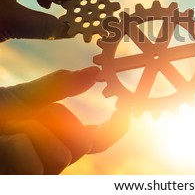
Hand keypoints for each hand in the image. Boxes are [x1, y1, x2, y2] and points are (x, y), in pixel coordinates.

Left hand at [0, 67, 129, 173]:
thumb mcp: (27, 96)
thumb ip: (62, 86)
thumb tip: (96, 72)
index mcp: (58, 139)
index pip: (97, 140)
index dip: (116, 129)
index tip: (126, 111)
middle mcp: (51, 160)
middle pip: (77, 146)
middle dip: (56, 123)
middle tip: (27, 114)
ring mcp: (35, 173)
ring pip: (56, 156)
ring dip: (30, 133)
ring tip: (7, 129)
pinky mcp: (20, 179)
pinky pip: (30, 162)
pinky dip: (14, 145)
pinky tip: (3, 141)